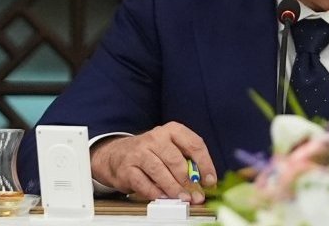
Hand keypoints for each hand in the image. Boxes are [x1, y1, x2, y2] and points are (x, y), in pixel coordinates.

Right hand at [90, 122, 217, 202]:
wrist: (118, 154)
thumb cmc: (151, 153)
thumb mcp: (170, 149)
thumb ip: (187, 161)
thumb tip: (204, 182)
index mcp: (171, 130)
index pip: (194, 144)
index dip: (205, 164)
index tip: (210, 180)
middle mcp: (155, 138)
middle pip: (176, 160)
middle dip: (189, 181)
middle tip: (196, 195)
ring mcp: (139, 152)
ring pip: (160, 172)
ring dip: (174, 189)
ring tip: (183, 198)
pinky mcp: (127, 168)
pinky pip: (143, 183)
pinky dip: (155, 193)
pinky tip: (163, 198)